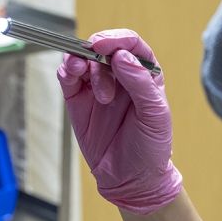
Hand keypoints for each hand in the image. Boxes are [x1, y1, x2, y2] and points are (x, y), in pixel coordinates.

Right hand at [57, 29, 182, 213]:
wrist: (132, 180)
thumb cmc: (150, 148)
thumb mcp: (155, 116)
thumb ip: (140, 84)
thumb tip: (121, 57)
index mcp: (145, 75)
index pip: (131, 45)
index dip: (117, 40)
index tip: (104, 45)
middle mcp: (121, 77)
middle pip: (104, 49)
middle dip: (96, 53)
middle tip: (95, 66)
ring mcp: (97, 87)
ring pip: (83, 60)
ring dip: (80, 61)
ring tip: (81, 74)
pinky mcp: (78, 101)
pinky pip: (68, 78)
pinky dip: (66, 71)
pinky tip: (70, 75)